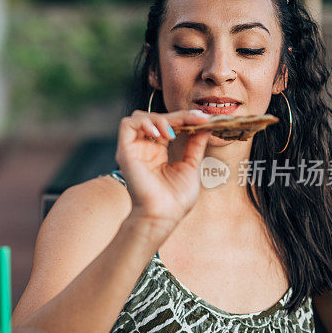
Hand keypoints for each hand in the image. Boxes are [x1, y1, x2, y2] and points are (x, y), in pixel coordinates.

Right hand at [115, 110, 210, 229]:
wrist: (163, 216)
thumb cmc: (175, 199)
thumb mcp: (191, 166)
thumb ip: (195, 145)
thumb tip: (206, 126)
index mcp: (158, 152)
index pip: (168, 125)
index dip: (185, 119)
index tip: (205, 119)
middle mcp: (144, 148)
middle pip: (156, 118)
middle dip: (179, 116)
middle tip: (197, 119)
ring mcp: (134, 149)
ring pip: (140, 117)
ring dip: (160, 119)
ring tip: (174, 132)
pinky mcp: (125, 151)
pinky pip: (127, 125)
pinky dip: (144, 123)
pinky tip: (160, 134)